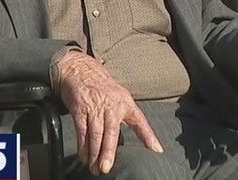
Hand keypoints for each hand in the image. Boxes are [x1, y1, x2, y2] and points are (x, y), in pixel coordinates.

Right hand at [57, 52, 162, 174]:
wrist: (81, 70)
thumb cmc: (102, 88)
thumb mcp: (117, 100)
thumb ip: (120, 121)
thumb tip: (122, 145)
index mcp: (126, 103)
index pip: (140, 122)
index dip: (149, 136)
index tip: (157, 150)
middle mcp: (112, 106)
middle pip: (112, 133)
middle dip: (109, 152)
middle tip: (107, 168)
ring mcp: (96, 107)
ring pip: (96, 134)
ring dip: (95, 153)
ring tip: (95, 167)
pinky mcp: (80, 109)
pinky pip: (82, 131)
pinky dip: (83, 146)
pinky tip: (84, 156)